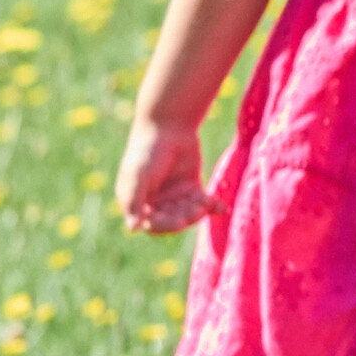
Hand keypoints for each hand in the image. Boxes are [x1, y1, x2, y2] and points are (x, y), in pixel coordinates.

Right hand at [118, 118, 209, 232]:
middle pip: (173, 221)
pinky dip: (213, 207)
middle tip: (197, 210)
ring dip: (199, 211)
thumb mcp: (138, 177)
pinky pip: (203, 203)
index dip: (166, 226)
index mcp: (137, 201)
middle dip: (186, 218)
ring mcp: (174, 195)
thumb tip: (133, 229)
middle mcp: (155, 201)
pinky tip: (222, 208)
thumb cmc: (148, 151)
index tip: (180, 221)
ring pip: (189, 213)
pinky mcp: (191, 187)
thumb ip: (135, 202)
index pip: (152, 225)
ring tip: (206, 201)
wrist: (168, 127)